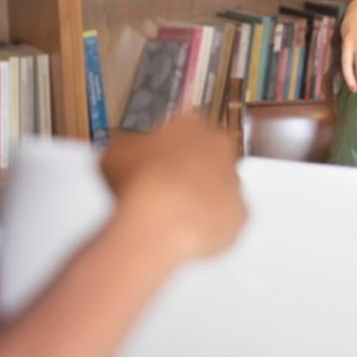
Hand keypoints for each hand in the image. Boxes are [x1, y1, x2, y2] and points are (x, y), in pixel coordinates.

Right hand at [102, 116, 243, 261]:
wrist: (163, 218)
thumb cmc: (138, 180)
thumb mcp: (115, 155)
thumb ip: (127, 152)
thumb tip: (124, 158)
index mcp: (192, 125)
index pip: (186, 130)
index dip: (169, 148)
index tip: (157, 162)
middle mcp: (221, 149)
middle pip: (210, 155)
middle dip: (193, 169)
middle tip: (168, 187)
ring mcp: (235, 182)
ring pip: (221, 188)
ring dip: (203, 197)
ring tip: (174, 214)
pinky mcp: (241, 214)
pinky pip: (225, 218)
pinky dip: (210, 224)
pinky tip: (187, 232)